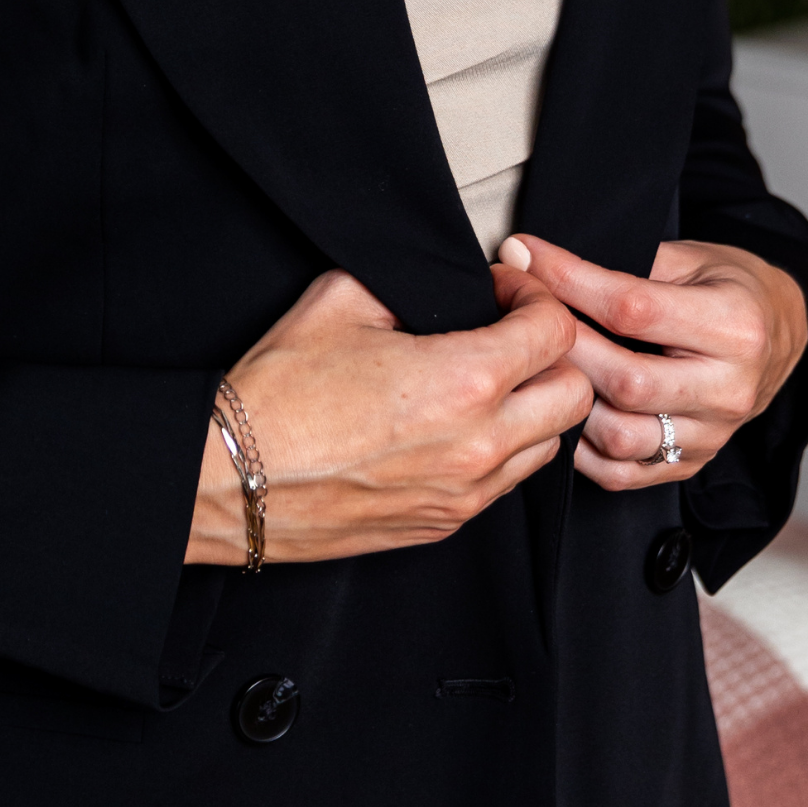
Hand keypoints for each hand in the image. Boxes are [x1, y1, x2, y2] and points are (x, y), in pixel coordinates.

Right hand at [187, 266, 591, 563]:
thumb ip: (407, 282)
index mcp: (462, 382)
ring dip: (533, 408)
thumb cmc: (277, 395)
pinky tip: (454, 424)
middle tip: (510, 333)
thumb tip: (440, 281)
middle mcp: (478, 444)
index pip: (555, 333)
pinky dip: (500, 450)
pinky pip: (504, 484)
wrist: (231, 477)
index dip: (534, 298)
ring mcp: (464, 493)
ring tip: (487, 382)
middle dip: (553, 354)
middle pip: (576, 395)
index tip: (504, 292)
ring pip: (549, 447)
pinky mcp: (442, 525)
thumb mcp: (340, 300)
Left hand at [495, 234, 807, 492]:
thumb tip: (541, 262)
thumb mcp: (693, 256)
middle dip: (563, 344)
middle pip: (624, 380)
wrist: (780, 333)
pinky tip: (565, 412)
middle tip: (524, 312)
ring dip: (570, 400)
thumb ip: (628, 263)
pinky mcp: (694, 462)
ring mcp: (714, 434)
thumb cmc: (730, 287)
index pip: (633, 309)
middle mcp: (729, 389)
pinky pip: (625, 473)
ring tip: (543, 364)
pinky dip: (583, 450)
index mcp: (735, 327)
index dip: (569, 282)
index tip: (525, 257)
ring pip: (621, 435)